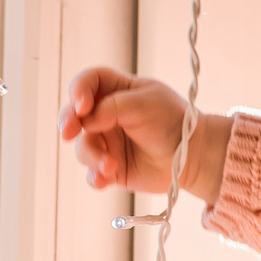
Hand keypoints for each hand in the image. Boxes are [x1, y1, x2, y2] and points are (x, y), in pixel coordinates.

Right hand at [61, 65, 229, 201]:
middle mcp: (106, 115)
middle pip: (73, 114)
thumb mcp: (146, 103)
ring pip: (82, 147)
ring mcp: (107, 142)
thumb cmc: (175, 122)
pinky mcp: (111, 167)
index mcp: (117, 91)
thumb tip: (85, 120)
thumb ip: (112, 107)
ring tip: (110, 164)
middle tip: (69, 132)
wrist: (193, 156)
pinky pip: (92, 173)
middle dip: (67, 121)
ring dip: (92, 156)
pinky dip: (96, 176)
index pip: (88, 82)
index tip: (83, 106)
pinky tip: (105, 178)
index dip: (79, 90)